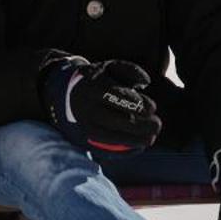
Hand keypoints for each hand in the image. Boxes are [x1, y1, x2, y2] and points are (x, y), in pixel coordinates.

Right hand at [40, 56, 161, 153]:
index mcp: (93, 86)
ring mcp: (83, 125)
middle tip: (157, 126)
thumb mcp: (108, 68)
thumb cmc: (95, 80)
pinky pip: (102, 149)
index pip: (118, 97)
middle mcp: (86, 107)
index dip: (138, 104)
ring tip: (150, 139)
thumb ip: (130, 70)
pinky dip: (121, 152)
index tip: (153, 108)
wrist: (63, 92)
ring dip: (134, 141)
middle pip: (115, 120)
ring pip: (109, 137)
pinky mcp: (82, 138)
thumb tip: (146, 83)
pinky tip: (138, 148)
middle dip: (140, 125)